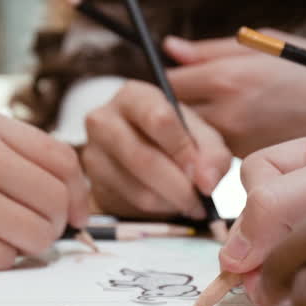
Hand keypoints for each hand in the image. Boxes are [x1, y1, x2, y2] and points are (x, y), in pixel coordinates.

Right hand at [0, 105, 89, 273]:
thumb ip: (10, 155)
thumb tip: (71, 195)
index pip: (61, 157)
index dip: (78, 191)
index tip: (75, 212)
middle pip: (56, 198)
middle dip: (55, 224)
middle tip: (34, 232)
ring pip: (38, 233)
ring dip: (26, 245)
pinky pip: (5, 257)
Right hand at [80, 80, 231, 218]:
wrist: (144, 153)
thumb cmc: (175, 138)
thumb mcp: (201, 136)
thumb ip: (212, 155)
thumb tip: (206, 183)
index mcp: (133, 96)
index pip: (158, 119)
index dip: (184, 150)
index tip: (204, 174)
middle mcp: (103, 119)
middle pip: (144, 158)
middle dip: (180, 186)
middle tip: (202, 201)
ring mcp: (92, 153)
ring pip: (137, 188)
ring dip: (171, 202)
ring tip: (191, 203)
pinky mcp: (93, 184)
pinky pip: (129, 204)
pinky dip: (157, 210)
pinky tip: (169, 203)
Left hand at [164, 33, 305, 154]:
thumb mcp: (271, 45)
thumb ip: (213, 50)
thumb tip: (171, 49)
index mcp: (231, 77)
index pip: (167, 86)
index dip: (160, 85)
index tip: (163, 84)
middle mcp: (230, 115)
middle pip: (172, 120)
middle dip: (168, 115)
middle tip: (177, 108)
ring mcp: (242, 144)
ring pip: (195, 141)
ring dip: (193, 134)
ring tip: (215, 124)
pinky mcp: (257, 166)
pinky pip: (222, 157)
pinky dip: (220, 149)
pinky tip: (239, 140)